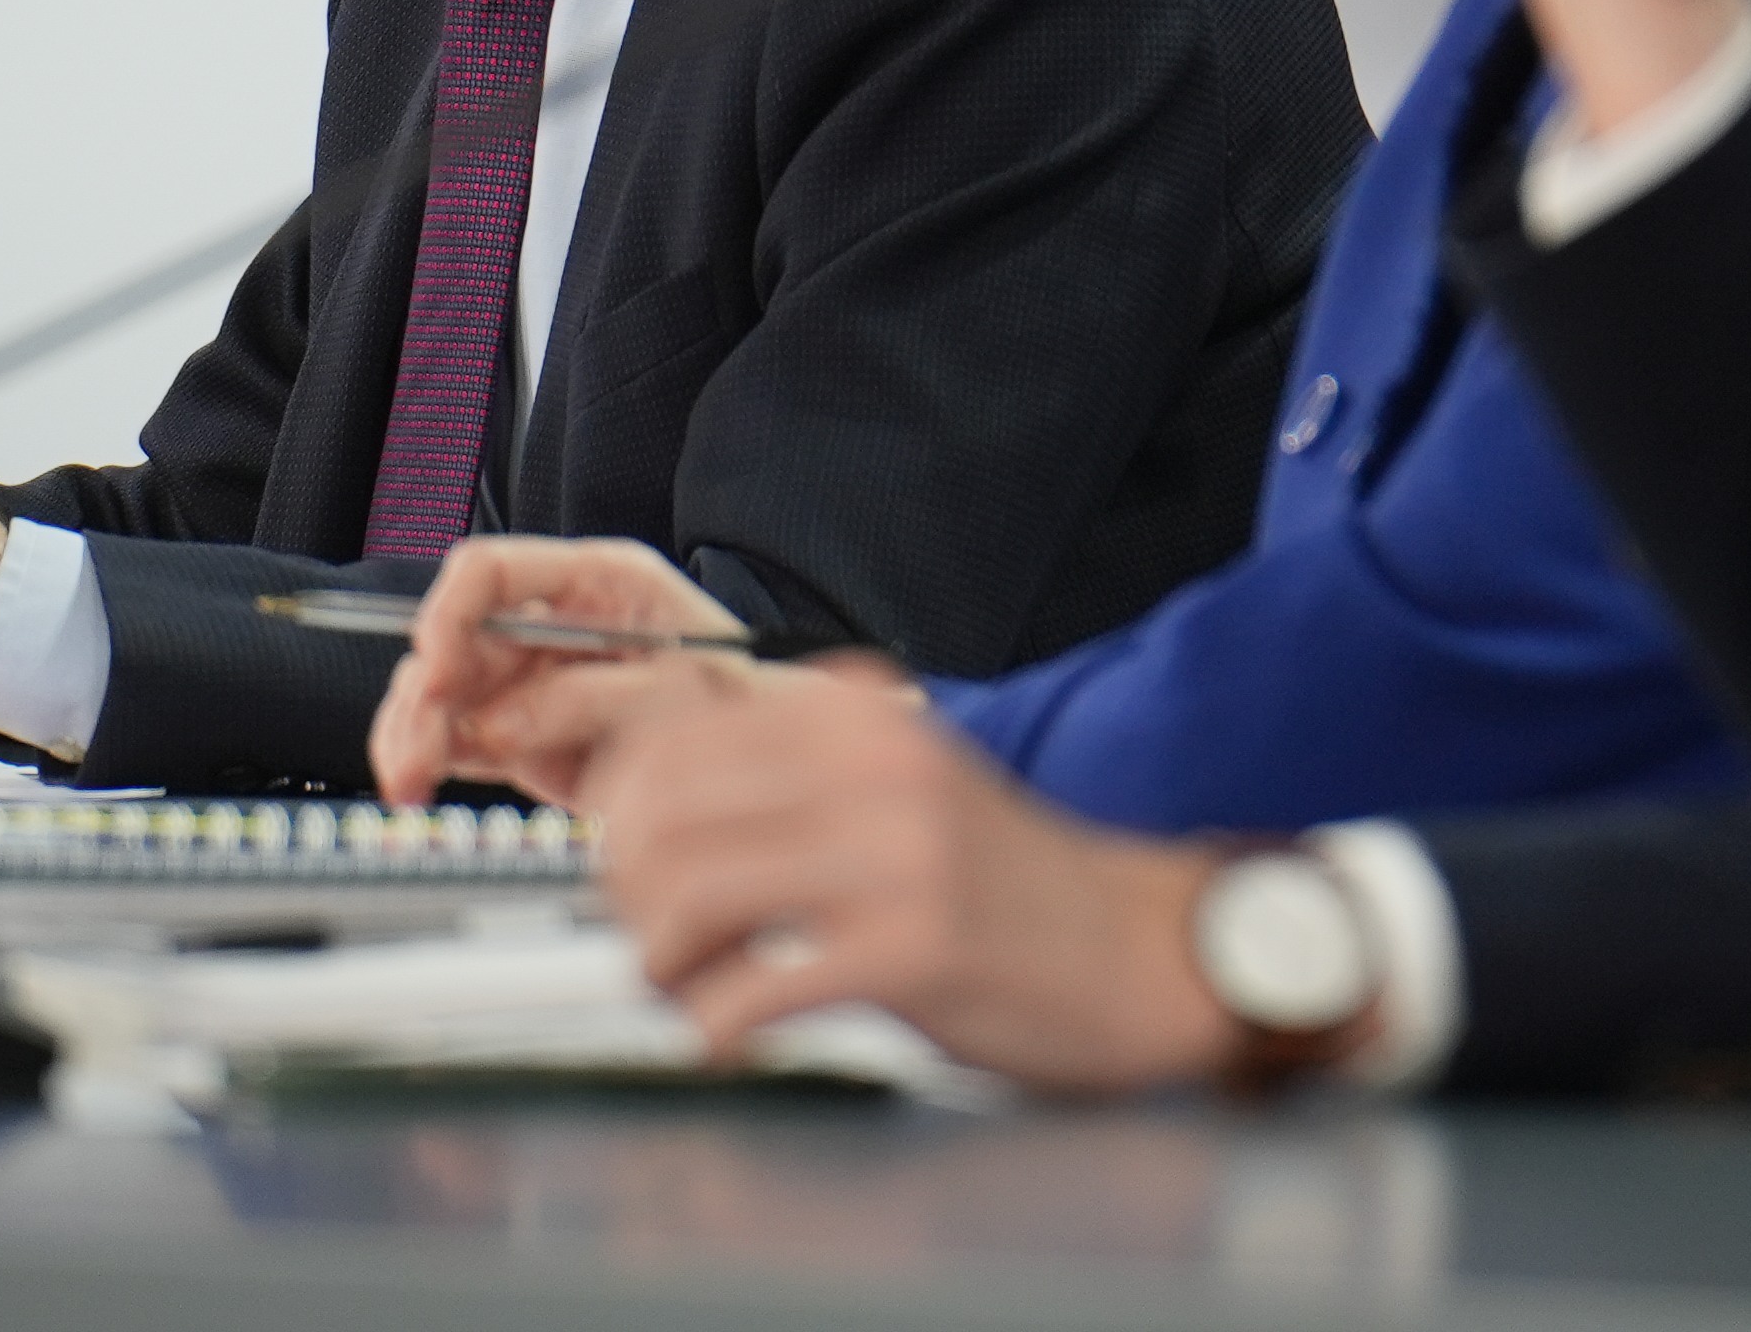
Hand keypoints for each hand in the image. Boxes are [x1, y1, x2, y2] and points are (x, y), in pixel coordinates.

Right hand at [373, 535, 749, 806]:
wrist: (760, 751)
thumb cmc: (734, 692)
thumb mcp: (674, 684)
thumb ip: (588, 697)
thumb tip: (501, 723)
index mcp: (591, 580)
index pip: (491, 571)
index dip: (450, 612)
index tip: (435, 664)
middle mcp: (545, 622)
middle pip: (452, 641)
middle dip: (422, 696)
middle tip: (415, 754)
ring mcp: (528, 678)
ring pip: (438, 693)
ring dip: (410, 734)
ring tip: (408, 781)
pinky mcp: (519, 733)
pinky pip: (453, 738)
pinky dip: (424, 759)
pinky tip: (413, 784)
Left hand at [575, 666, 1244, 1091]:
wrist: (1136, 948)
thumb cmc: (1003, 882)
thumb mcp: (894, 785)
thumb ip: (783, 782)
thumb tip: (635, 817)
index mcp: (855, 712)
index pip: (668, 737)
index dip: (614, 815)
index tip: (623, 868)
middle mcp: (872, 764)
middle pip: (661, 815)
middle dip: (625, 896)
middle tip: (651, 943)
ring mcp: (896, 854)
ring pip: (689, 895)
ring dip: (658, 963)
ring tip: (684, 993)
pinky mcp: (913, 949)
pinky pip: (753, 989)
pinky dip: (712, 1027)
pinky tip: (729, 1039)